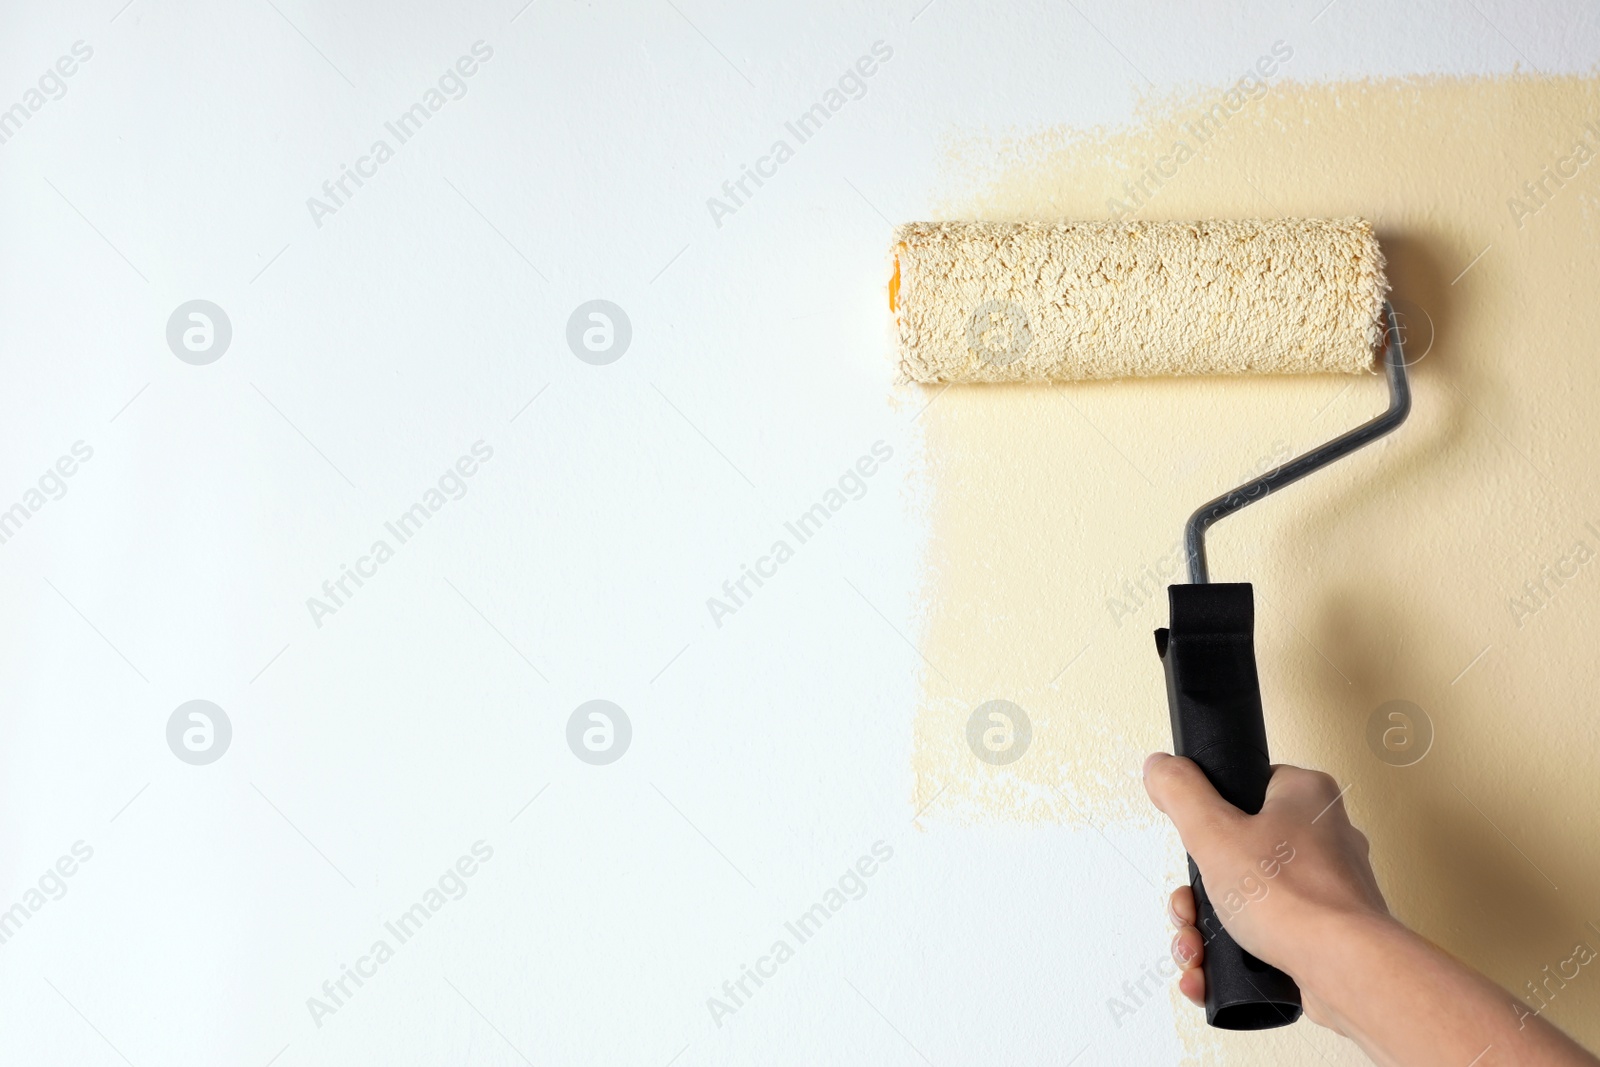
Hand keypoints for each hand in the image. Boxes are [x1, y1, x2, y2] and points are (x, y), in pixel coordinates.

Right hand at [1143, 753, 1391, 1029]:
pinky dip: (1233, 954)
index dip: (1208, 819)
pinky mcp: (1324, 933)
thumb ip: (1180, 792)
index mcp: (1307, 796)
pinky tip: (1209, 972)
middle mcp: (1325, 838)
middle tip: (1190, 908)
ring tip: (1196, 949)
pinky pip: (1266, 936)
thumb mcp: (1214, 832)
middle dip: (1197, 894)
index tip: (1196, 843)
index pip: (1244, 788)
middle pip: (1236, 853)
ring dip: (1206, 929)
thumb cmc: (1298, 901)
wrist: (1345, 971)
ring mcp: (1327, 889)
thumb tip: (1162, 767)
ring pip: (1247, 900)